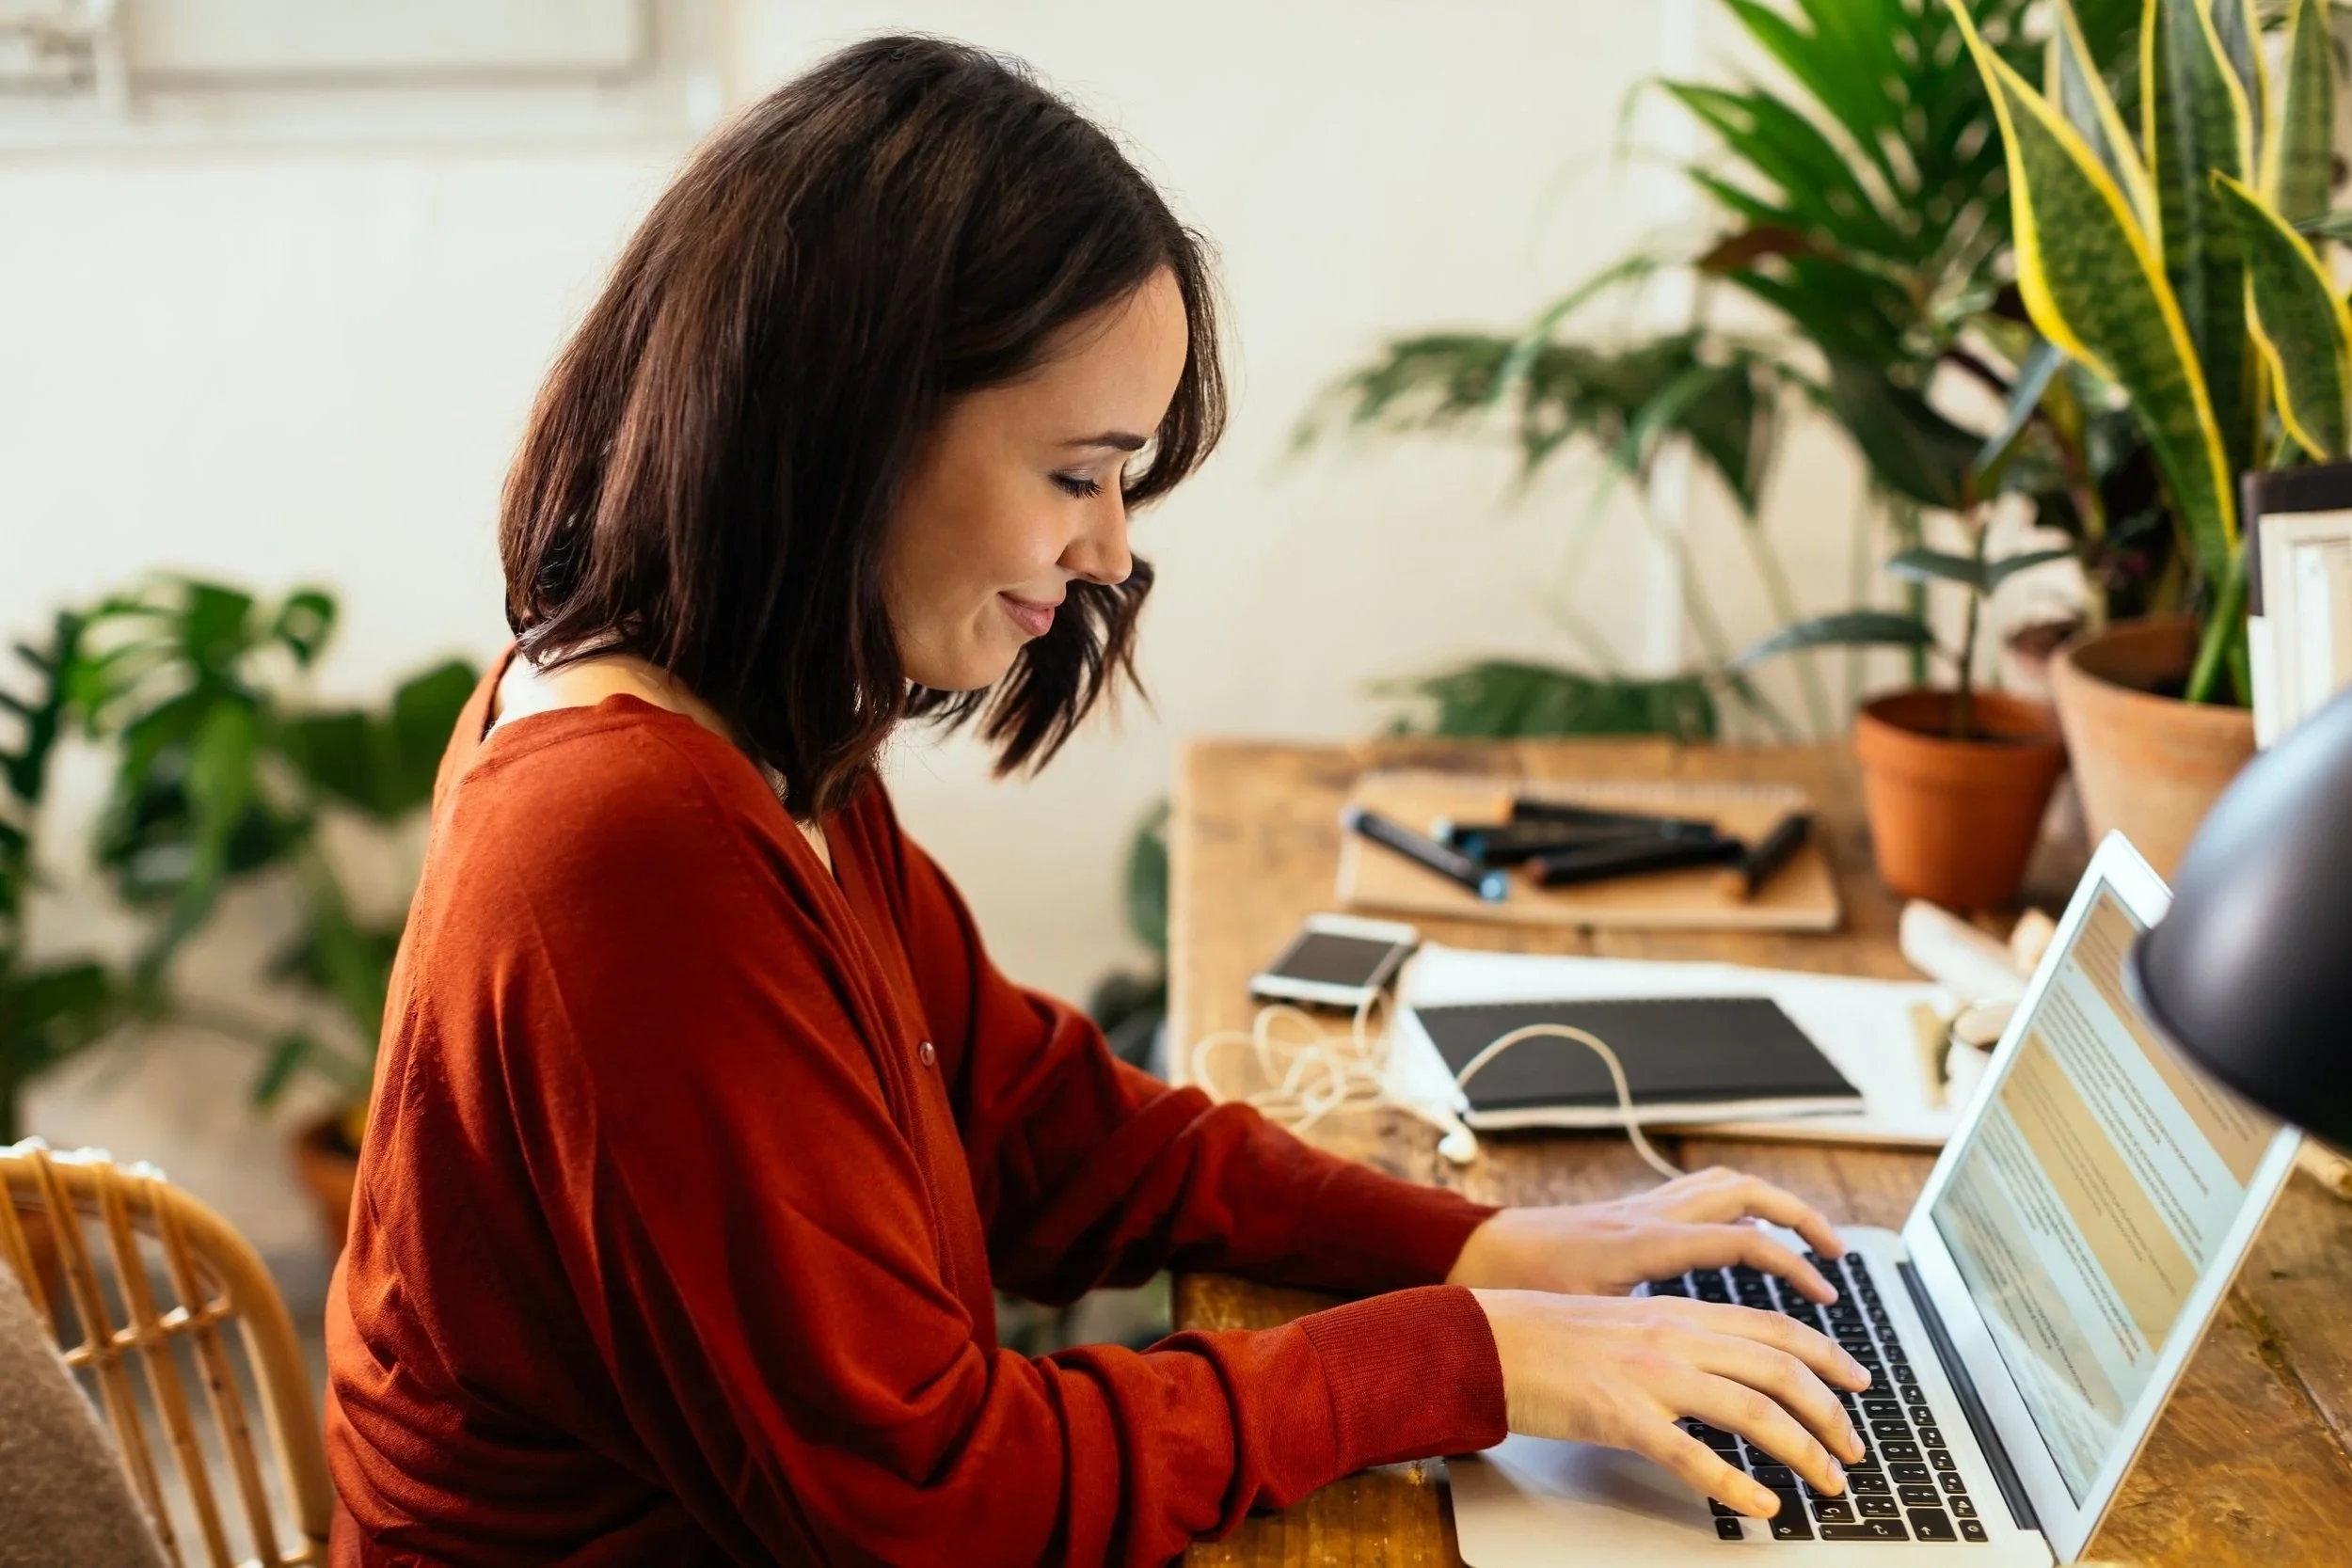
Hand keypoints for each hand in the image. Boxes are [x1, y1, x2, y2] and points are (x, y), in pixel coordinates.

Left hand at [1446, 1165, 1847, 1302]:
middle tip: (1837, 1257)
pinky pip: (1703, 1193)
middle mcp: (1652, 1215)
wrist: (1483, 1252)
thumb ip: (1638, 1339)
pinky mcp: (1638, 1210)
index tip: (1826, 1295)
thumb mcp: (1585, 1320)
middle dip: (1800, 1220)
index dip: (1790, 1265)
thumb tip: (1689, 1377)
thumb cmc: (1527, 1288)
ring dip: (1776, 1206)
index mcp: (1645, 1243)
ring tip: (1813, 1242)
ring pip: (1726, 1184)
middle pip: (1745, 1194)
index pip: (1738, 1240)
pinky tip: (1759, 1237)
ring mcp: (1645, 1206)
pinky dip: (1741, 1206)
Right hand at [1472, 1287, 1868, 1517]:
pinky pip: (1691, 1455)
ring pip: (1751, 1410)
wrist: (1485, 1339)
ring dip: (1802, 1450)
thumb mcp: (1626, 1321)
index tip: (1859, 1383)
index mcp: (1678, 1313)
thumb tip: (1728, 1369)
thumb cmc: (1547, 1336)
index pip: (1775, 1328)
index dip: (1828, 1356)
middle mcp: (1674, 1337)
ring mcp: (1649, 1375)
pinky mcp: (1620, 1415)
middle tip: (1853, 1450)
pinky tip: (1760, 1506)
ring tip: (1826, 1484)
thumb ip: (1679, 1339)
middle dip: (1830, 1413)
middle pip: (1779, 1368)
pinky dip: (1734, 1484)